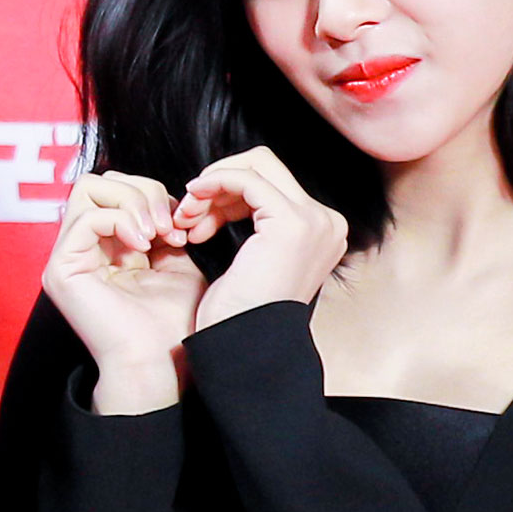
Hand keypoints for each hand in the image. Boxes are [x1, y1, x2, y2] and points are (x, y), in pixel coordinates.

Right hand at [42, 172, 204, 413]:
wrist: (159, 362)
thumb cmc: (169, 323)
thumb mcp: (174, 262)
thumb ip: (163, 229)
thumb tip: (164, 203)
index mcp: (102, 248)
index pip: (115, 190)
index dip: (151, 196)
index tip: (179, 228)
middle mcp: (78, 249)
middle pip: (97, 181)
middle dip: (142, 192)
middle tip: (168, 227)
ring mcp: (65, 257)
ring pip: (88, 188)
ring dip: (133, 203)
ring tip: (156, 235)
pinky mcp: (61, 268)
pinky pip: (88, 217)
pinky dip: (122, 221)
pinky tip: (143, 246)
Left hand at [173, 146, 348, 333]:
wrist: (244, 345)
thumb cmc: (240, 314)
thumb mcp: (253, 259)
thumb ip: (256, 224)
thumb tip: (227, 191)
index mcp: (321, 230)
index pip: (271, 185)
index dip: (226, 195)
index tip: (194, 221)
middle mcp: (326, 221)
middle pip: (265, 167)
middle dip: (218, 185)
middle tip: (186, 215)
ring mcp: (314, 220)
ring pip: (256, 166)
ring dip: (211, 188)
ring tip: (185, 220)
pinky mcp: (292, 221)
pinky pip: (246, 179)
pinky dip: (213, 185)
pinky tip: (192, 209)